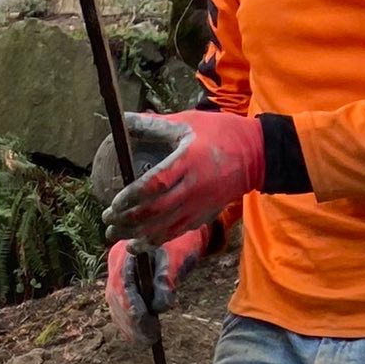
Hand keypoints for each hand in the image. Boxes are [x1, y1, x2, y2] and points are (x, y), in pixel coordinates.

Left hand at [103, 110, 264, 247]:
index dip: (132, 197)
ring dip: (136, 236)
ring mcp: (199, 205)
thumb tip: (124, 118)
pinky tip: (137, 245)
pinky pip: (176, 233)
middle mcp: (193, 188)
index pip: (155, 185)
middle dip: (127, 220)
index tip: (114, 203)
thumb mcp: (189, 122)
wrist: (257, 155)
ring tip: (114, 237)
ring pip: (163, 228)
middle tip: (107, 221)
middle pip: (155, 211)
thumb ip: (154, 124)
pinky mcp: (203, 216)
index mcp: (188, 162)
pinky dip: (154, 241)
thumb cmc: (220, 133)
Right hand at [105, 229, 215, 346]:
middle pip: (115, 298)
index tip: (147, 325)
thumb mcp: (178, 257)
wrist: (181, 233)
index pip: (122, 284)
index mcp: (126, 251)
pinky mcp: (122, 283)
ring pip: (115, 305)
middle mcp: (116, 262)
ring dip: (129, 326)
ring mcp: (116, 273)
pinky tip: (140, 335)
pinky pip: (120, 306)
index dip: (132, 307)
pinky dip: (129, 323)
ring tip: (146, 340)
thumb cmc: (181, 242)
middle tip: (149, 339)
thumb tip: (160, 308)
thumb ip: (167, 280)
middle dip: (131, 322)